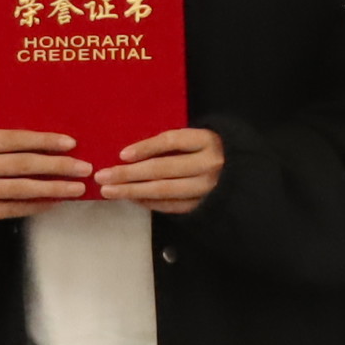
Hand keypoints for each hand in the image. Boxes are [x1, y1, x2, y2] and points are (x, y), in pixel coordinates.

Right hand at [0, 124, 94, 223]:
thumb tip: (54, 145)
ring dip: (54, 188)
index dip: (44, 141)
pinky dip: (37, 204)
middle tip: (83, 168)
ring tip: (76, 188)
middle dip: (57, 166)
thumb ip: (5, 144)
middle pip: (22, 164)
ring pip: (21, 189)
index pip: (14, 139)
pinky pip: (14, 208)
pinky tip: (55, 201)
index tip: (71, 144)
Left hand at [95, 127, 225, 213]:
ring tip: (109, 191)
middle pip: (162, 169)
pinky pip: (170, 205)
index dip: (146, 147)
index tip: (121, 154)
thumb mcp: (197, 138)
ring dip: (133, 191)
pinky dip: (148, 202)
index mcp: (206, 140)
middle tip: (103, 176)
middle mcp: (209, 164)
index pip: (171, 141)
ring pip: (163, 190)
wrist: (242, 173)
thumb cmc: (209, 150)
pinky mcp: (202, 205)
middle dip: (128, 174)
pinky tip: (131, 198)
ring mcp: (207, 187)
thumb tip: (130, 152)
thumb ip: (173, 143)